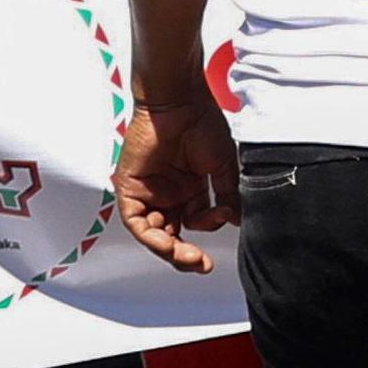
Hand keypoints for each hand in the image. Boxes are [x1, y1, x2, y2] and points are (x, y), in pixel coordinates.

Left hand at [116, 99, 233, 271]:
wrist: (178, 102)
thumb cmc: (202, 124)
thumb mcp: (223, 165)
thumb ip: (227, 195)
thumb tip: (238, 221)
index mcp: (189, 189)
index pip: (195, 221)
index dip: (209, 227)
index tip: (225, 220)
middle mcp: (167, 195)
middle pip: (172, 234)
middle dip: (185, 254)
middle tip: (200, 265)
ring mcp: (148, 194)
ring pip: (155, 234)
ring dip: (170, 250)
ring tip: (188, 259)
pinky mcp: (129, 192)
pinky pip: (138, 223)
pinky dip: (153, 236)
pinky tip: (170, 243)